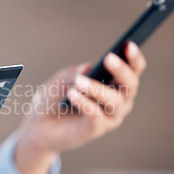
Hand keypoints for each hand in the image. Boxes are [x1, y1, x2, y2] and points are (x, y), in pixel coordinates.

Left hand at [15, 41, 146, 173]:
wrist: (40, 124)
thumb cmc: (55, 97)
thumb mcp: (62, 78)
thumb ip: (75, 72)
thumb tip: (87, 68)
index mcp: (114, 83)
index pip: (133, 70)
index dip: (134, 58)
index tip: (129, 44)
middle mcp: (118, 100)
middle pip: (130, 85)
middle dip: (121, 70)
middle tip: (109, 58)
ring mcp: (109, 117)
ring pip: (115, 102)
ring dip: (97, 88)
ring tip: (79, 81)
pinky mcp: (96, 130)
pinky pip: (96, 116)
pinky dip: (85, 103)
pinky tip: (73, 94)